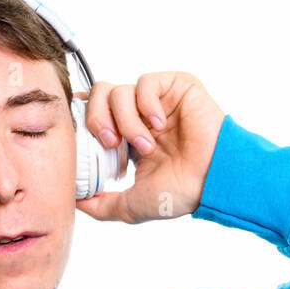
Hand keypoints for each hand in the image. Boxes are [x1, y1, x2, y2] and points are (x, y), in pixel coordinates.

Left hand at [74, 72, 225, 223]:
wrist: (212, 182)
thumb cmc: (182, 193)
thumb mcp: (132, 206)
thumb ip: (103, 205)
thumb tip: (76, 202)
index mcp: (128, 137)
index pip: (94, 114)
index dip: (83, 121)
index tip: (80, 139)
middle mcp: (140, 116)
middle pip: (99, 96)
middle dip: (97, 120)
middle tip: (111, 143)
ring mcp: (158, 100)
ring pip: (119, 91)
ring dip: (126, 121)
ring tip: (146, 145)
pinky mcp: (176, 86)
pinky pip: (145, 82)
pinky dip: (146, 104)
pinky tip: (160, 125)